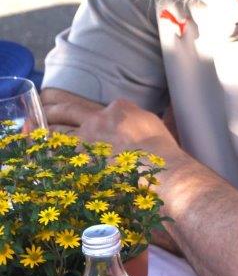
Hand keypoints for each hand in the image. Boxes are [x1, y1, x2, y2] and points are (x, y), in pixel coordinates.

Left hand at [45, 97, 178, 157]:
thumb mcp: (156, 124)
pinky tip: (40, 157)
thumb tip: (150, 118)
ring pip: (56, 132)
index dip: (91, 115)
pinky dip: (47, 156)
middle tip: (45, 111)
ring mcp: (85, 139)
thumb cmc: (162, 149)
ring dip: (45, 132)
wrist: (158, 166)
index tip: (88, 120)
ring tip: (37, 133)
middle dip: (55, 111)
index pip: (97, 109)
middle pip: (68, 111)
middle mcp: (97, 119)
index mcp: (119, 108)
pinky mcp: (78, 160)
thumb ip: (142, 118)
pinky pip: (55, 157)